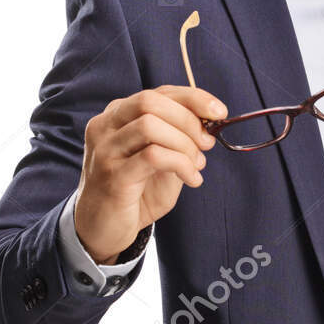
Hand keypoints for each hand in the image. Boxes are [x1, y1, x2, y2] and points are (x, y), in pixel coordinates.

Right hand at [74, 85, 224, 263]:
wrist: (103, 230)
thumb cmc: (135, 192)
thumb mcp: (162, 160)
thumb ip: (179, 138)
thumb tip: (211, 122)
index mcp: (117, 116)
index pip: (157, 93)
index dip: (193, 98)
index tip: (219, 112)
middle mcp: (105, 127)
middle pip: (150, 101)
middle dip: (188, 119)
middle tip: (207, 143)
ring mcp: (105, 150)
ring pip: (150, 125)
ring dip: (184, 144)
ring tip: (197, 164)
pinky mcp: (112, 175)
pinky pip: (153, 156)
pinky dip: (181, 164)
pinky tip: (192, 179)